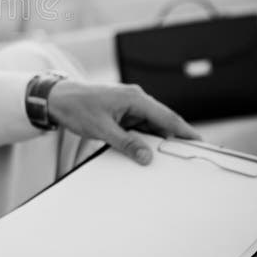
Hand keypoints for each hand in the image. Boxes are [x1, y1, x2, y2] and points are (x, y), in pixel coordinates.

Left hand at [47, 82, 200, 164]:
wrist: (57, 98)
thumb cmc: (77, 106)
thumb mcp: (102, 129)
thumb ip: (126, 143)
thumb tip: (146, 156)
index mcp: (135, 98)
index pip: (168, 117)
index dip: (186, 132)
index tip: (200, 144)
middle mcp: (135, 99)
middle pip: (162, 122)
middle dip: (174, 139)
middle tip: (186, 157)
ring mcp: (129, 105)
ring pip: (151, 125)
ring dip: (156, 140)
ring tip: (166, 158)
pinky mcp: (122, 111)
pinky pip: (139, 126)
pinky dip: (143, 138)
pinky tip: (145, 151)